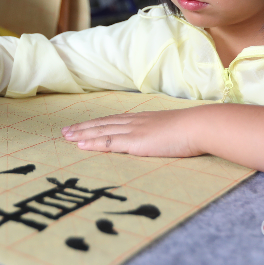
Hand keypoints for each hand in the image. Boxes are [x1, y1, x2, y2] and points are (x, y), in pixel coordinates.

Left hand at [61, 108, 204, 157]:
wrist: (199, 126)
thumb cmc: (193, 130)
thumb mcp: (174, 130)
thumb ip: (164, 134)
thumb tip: (163, 139)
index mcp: (143, 120)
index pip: (114, 121)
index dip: (97, 124)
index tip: (82, 126)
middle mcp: (135, 122)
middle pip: (103, 124)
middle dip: (83, 127)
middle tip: (64, 131)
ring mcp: (134, 131)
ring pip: (101, 131)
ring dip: (82, 133)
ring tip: (66, 137)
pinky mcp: (136, 142)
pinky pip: (109, 142)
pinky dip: (93, 142)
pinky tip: (80, 145)